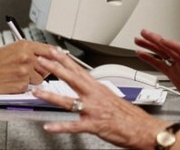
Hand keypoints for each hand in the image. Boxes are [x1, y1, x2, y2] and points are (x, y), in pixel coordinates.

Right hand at [0, 40, 53, 93]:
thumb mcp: (8, 49)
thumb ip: (26, 51)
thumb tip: (40, 54)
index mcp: (24, 46)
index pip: (49, 49)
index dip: (56, 54)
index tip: (59, 57)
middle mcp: (26, 58)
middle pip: (48, 65)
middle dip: (43, 69)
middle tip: (32, 69)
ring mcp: (24, 73)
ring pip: (40, 78)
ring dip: (33, 79)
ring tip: (17, 75)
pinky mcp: (21, 86)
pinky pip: (29, 87)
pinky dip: (23, 87)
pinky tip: (11, 82)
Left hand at [32, 47, 169, 149]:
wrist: (143, 128)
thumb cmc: (129, 115)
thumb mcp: (112, 97)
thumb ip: (97, 92)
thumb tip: (89, 88)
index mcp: (98, 88)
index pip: (78, 69)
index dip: (65, 59)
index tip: (53, 51)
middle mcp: (94, 96)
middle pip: (71, 78)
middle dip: (55, 68)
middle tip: (40, 60)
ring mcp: (93, 110)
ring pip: (68, 100)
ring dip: (51, 96)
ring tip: (37, 92)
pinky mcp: (94, 125)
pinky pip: (74, 126)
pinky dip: (60, 127)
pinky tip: (48, 126)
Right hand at [134, 29, 179, 111]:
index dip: (173, 45)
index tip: (162, 40)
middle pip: (170, 48)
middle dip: (157, 40)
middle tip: (145, 33)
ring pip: (164, 54)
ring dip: (151, 46)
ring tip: (139, 40)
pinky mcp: (175, 75)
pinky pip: (161, 65)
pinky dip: (151, 59)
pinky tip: (143, 54)